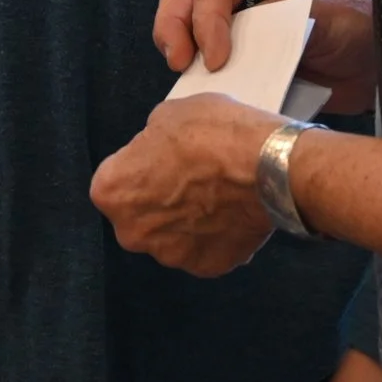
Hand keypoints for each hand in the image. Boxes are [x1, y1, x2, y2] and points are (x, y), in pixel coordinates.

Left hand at [90, 92, 284, 275]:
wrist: (268, 166)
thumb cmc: (213, 134)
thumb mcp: (168, 114)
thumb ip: (150, 142)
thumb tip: (155, 151)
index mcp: (113, 191)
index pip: (115, 180)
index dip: (140, 167)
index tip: (162, 158)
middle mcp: (132, 232)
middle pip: (139, 215)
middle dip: (158, 200)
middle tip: (189, 178)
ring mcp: (170, 255)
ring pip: (171, 235)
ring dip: (186, 220)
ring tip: (215, 195)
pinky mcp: (206, 267)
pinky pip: (203, 249)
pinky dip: (214, 236)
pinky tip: (230, 213)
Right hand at [151, 0, 376, 113]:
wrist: (379, 65)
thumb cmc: (355, 22)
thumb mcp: (313, 10)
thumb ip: (269, 20)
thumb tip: (229, 48)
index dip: (206, 20)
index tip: (217, 56)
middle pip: (185, 3)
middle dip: (174, 29)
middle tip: (180, 62)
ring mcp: (238, 32)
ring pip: (187, 36)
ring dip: (183, 56)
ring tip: (189, 81)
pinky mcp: (243, 65)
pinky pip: (210, 72)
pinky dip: (203, 84)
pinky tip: (208, 99)